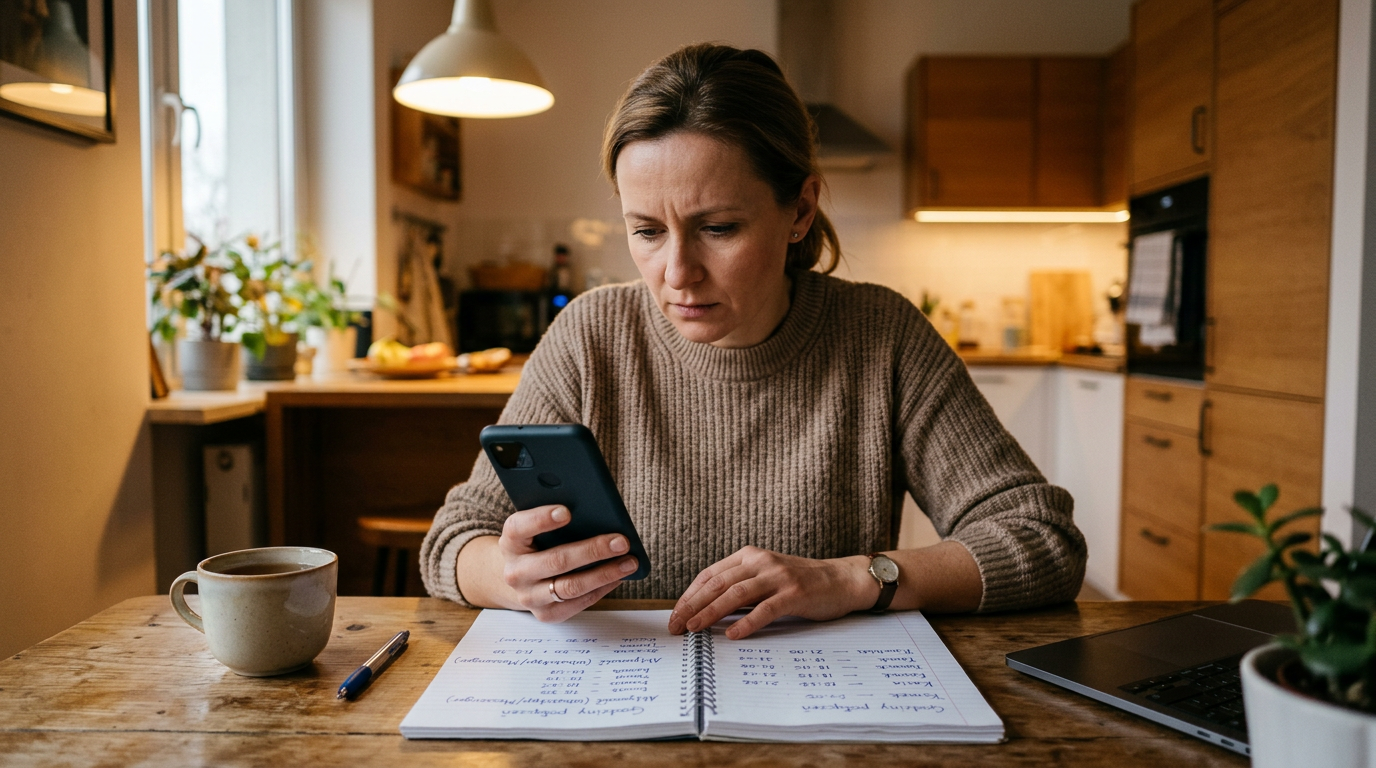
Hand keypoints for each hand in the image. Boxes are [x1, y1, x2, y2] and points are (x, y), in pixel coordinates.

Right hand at [498, 504, 638, 621]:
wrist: (517, 579)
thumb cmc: (536, 544)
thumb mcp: (535, 529)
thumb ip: (556, 519)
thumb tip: (598, 513)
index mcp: (511, 542)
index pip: (519, 527)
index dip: (541, 519)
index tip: (567, 511)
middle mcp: (515, 572)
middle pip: (556, 560)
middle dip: (592, 550)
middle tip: (621, 541)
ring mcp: (529, 596)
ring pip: (571, 586)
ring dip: (604, 574)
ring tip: (629, 562)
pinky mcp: (546, 614)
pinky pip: (578, 603)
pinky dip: (602, 588)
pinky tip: (618, 576)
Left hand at [668, 546, 876, 639]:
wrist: (841, 580)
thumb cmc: (800, 583)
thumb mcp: (765, 577)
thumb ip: (740, 588)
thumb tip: (705, 611)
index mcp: (749, 556)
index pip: (710, 575)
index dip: (689, 595)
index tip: (675, 614)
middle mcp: (761, 562)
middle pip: (718, 584)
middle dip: (693, 606)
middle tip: (676, 626)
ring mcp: (778, 576)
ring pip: (736, 594)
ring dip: (711, 612)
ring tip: (695, 628)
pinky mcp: (794, 593)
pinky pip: (765, 609)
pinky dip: (746, 622)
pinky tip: (732, 634)